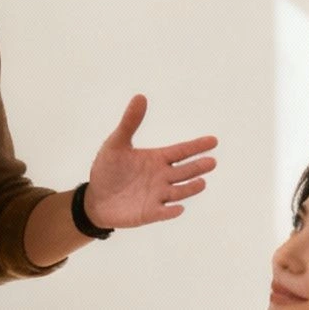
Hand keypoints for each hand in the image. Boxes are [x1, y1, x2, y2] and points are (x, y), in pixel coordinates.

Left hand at [85, 95, 217, 229]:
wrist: (95, 197)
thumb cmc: (108, 169)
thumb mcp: (116, 143)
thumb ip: (130, 122)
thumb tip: (140, 96)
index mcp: (157, 159)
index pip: (181, 151)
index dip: (197, 146)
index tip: (213, 141)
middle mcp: (162, 177)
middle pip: (184, 171)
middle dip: (198, 167)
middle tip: (212, 162)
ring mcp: (157, 196)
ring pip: (179, 192)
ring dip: (190, 188)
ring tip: (201, 182)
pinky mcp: (149, 213)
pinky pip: (163, 212)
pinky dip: (171, 211)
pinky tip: (178, 208)